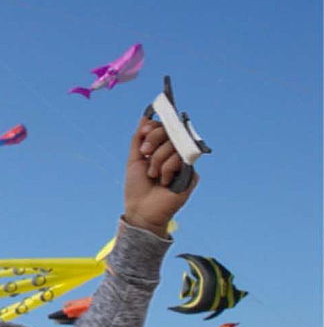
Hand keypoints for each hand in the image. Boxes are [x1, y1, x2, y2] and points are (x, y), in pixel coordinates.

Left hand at [123, 117, 198, 236]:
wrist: (141, 209)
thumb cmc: (137, 187)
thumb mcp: (134, 159)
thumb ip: (138, 138)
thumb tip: (145, 117)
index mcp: (162, 149)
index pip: (165, 128)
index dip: (156, 126)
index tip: (144, 132)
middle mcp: (175, 154)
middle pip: (171, 131)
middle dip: (154, 139)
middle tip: (145, 153)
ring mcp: (184, 163)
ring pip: (174, 145)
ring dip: (157, 160)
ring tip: (153, 175)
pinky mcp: (192, 174)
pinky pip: (180, 160)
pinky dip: (167, 170)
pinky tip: (165, 182)